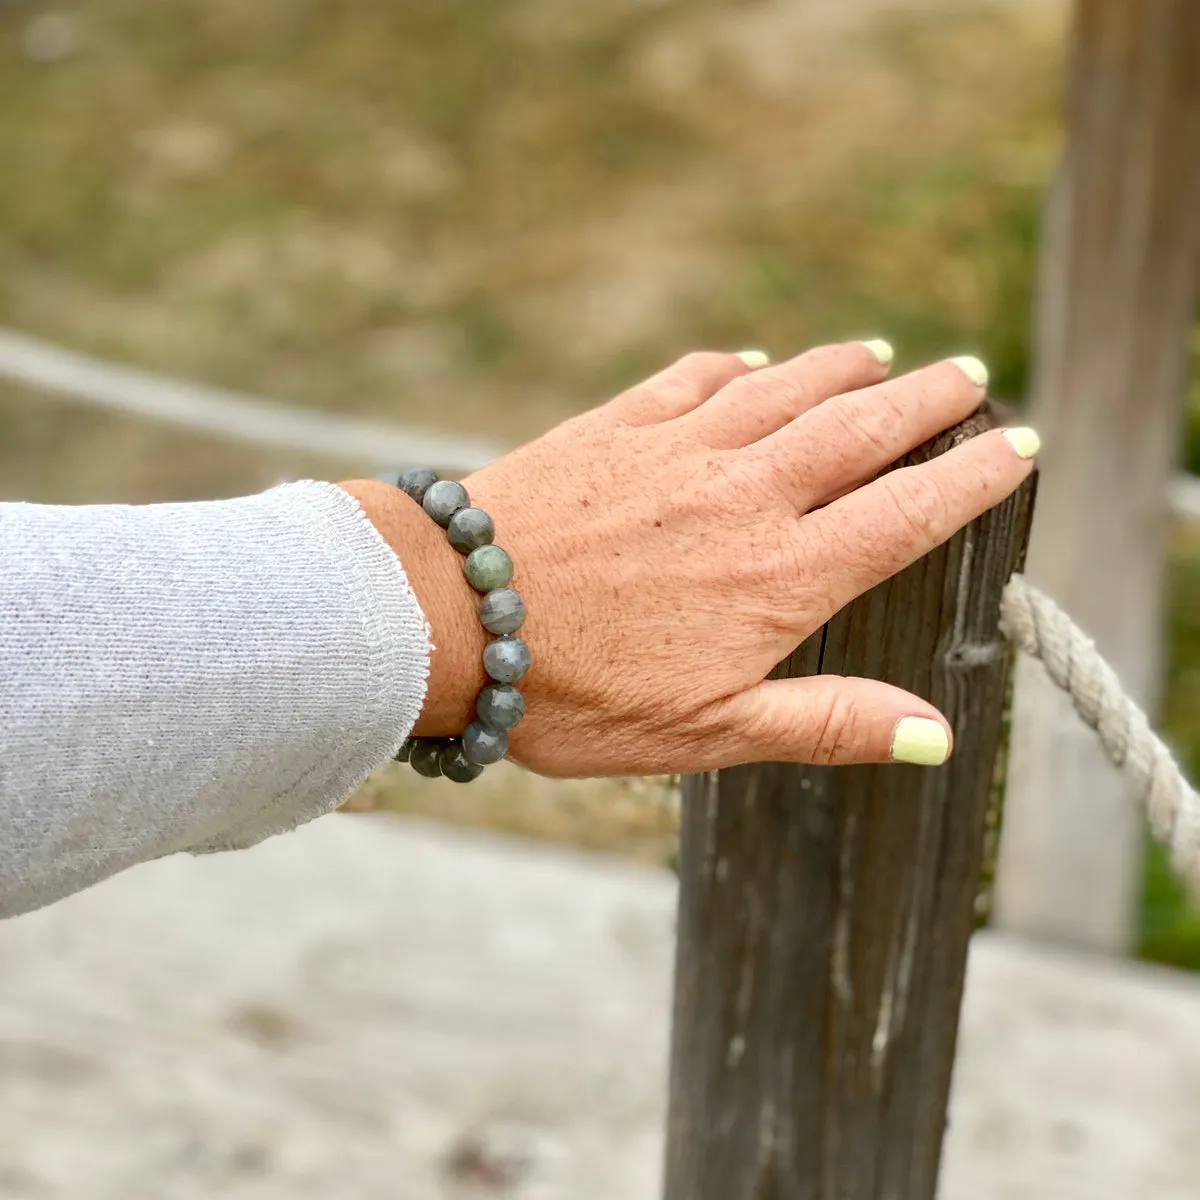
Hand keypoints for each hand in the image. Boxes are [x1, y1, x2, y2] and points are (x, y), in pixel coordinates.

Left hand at [347, 341, 1036, 776]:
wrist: (451, 616)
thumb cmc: (575, 690)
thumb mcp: (709, 731)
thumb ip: (825, 722)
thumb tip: (934, 732)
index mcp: (779, 576)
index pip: (907, 512)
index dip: (972, 478)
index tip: (1016, 446)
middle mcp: (744, 497)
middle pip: (862, 429)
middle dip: (928, 401)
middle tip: (970, 375)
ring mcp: (678, 450)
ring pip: (787, 389)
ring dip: (844, 367)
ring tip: (885, 354)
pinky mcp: (616, 428)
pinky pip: (694, 380)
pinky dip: (737, 367)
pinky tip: (751, 363)